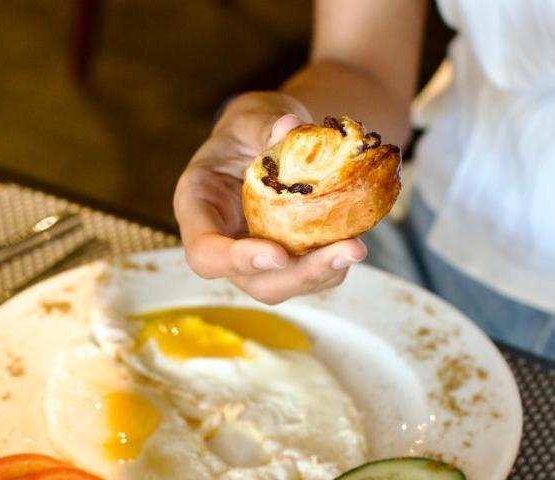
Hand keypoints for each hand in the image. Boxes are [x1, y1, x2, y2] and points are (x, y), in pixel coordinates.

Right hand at [174, 93, 367, 304]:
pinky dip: (331, 266)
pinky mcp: (284, 260)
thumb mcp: (250, 118)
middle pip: (252, 283)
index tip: (279, 254)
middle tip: (345, 252)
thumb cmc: (247, 128)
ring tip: (355, 248)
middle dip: (300, 276)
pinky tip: (352, 242)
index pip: (205, 254)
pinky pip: (306, 276)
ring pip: (282, 286)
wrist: (262, 139)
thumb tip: (291, 127)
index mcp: (198, 208)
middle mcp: (223, 242)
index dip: (238, 261)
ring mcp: (253, 257)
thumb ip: (265, 126)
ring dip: (322, 274)